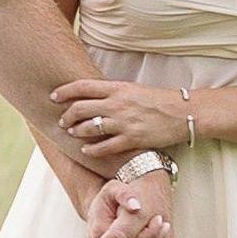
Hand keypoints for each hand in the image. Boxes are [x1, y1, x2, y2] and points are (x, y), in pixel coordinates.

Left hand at [53, 77, 191, 169]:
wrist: (183, 112)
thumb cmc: (159, 100)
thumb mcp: (133, 89)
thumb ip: (113, 92)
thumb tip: (92, 96)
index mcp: (118, 88)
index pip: (83, 86)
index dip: (64, 91)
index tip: (53, 96)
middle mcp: (118, 104)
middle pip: (81, 108)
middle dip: (67, 116)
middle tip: (63, 121)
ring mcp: (124, 122)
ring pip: (89, 128)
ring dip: (77, 132)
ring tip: (72, 134)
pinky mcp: (132, 139)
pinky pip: (104, 147)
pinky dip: (92, 149)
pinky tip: (86, 150)